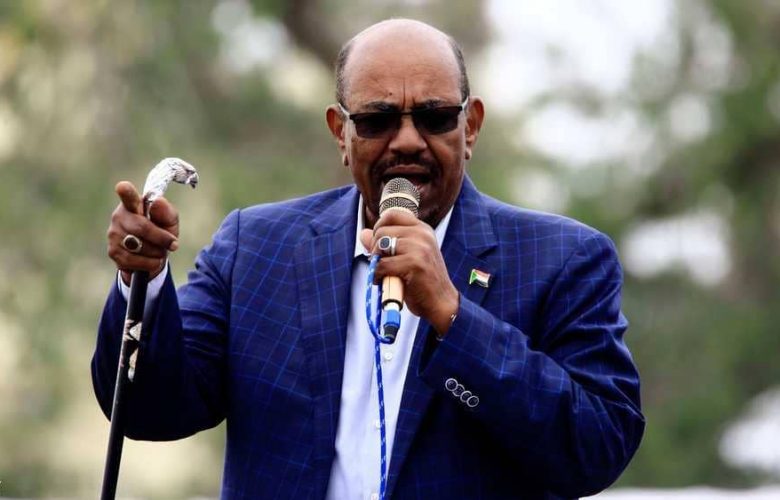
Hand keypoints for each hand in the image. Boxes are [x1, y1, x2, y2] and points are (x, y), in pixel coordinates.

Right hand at [107, 181, 179, 283]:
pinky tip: (152, 260)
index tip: (122, 187)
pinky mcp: (113, 252)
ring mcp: (113, 234)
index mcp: (133, 203)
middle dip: (161, 238)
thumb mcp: (169, 221)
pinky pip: (134, 261)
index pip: (127, 195)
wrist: (153, 255)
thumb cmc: (161, 230)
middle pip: (141, 227)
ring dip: (156, 252)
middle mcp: (119, 216)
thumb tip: (158, 202)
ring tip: (160, 251)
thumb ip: (166, 212)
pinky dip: (150, 263)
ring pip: (139, 246)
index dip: (125, 192)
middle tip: (173, 244)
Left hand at [360, 209, 458, 335]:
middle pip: (382, 231)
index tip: (380, 244)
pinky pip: (382, 265)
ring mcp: (420, 248)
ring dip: (376, 262)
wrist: (442, 302)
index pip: (392, 214)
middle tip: (383, 263)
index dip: (379, 227)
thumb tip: (363, 233)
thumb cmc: (423, 281)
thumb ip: (386, 244)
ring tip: (384, 273)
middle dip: (375, 249)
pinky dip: (377, 275)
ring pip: (380, 246)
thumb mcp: (406, 257)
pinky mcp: (415, 264)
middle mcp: (422, 234)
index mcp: (422, 229)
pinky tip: (384, 281)